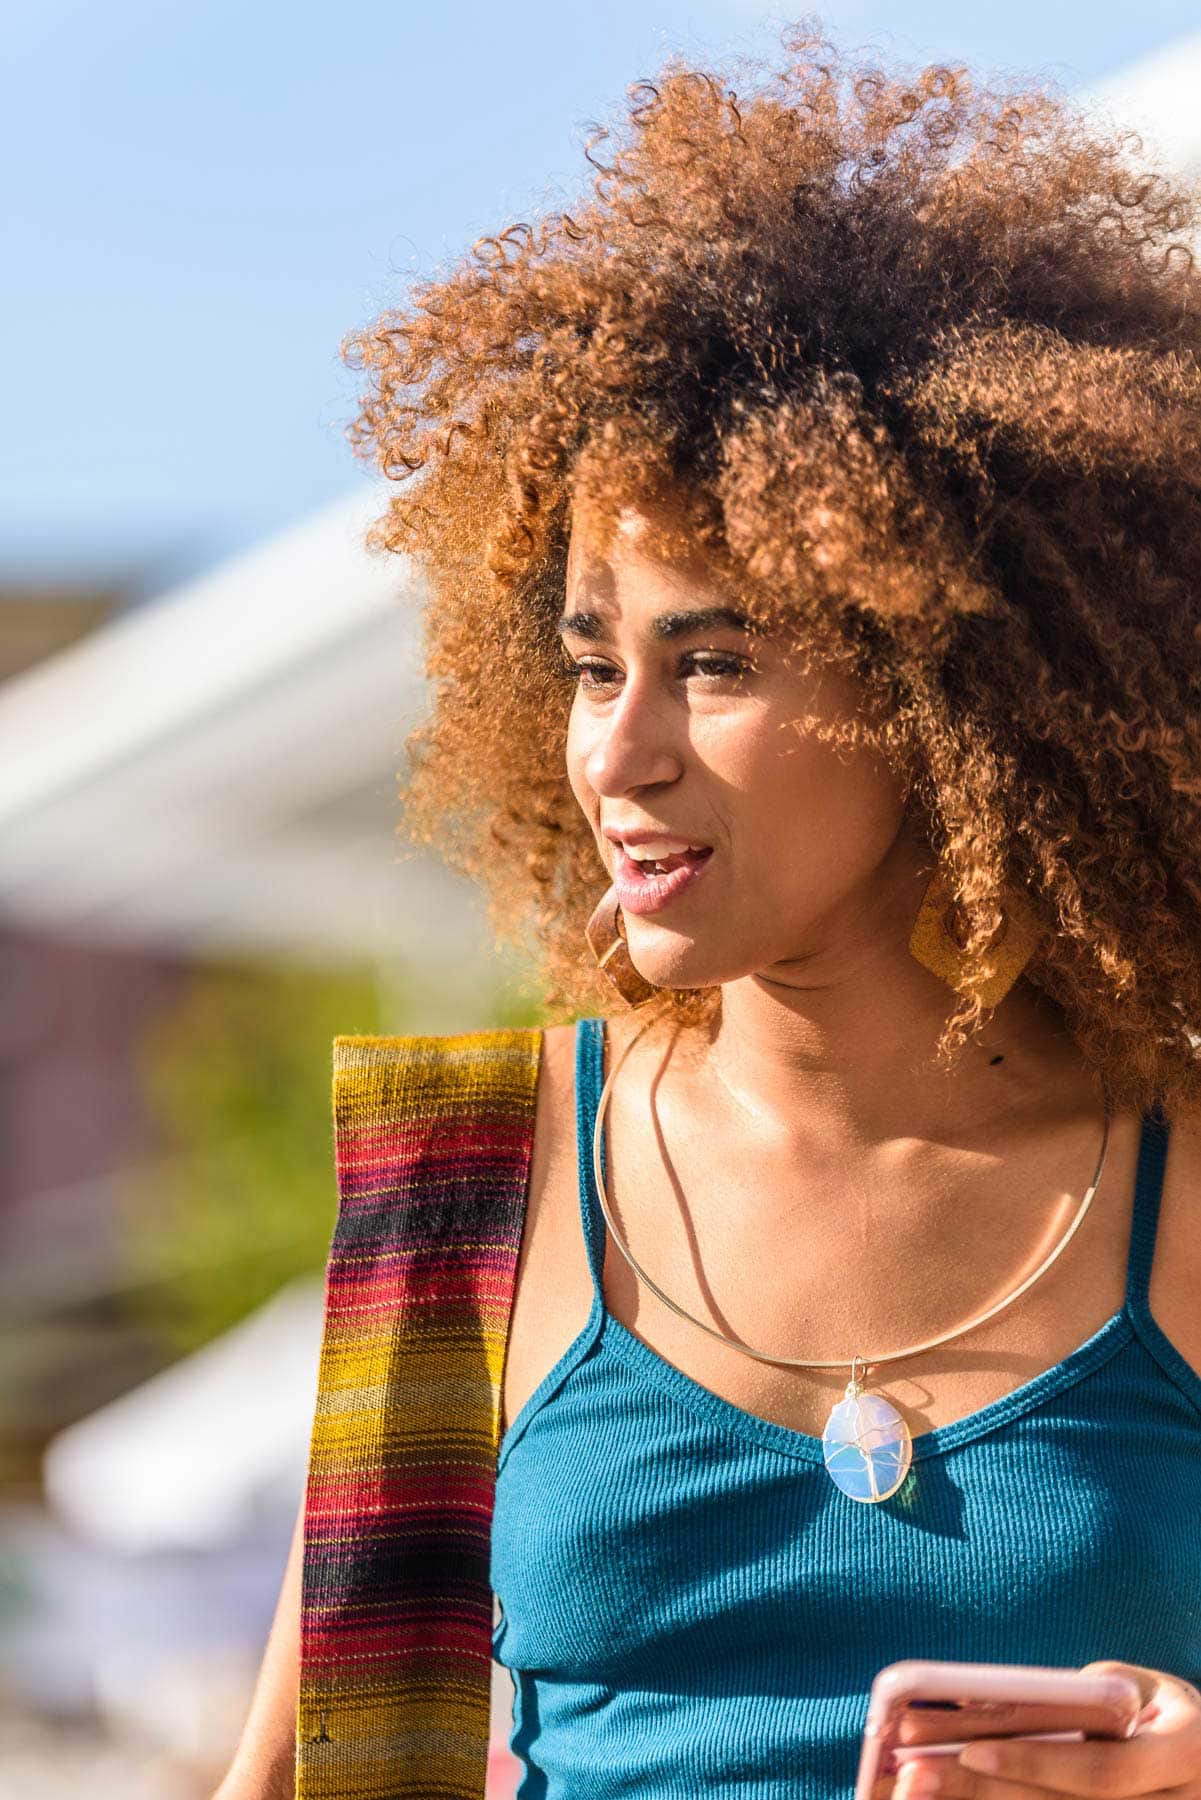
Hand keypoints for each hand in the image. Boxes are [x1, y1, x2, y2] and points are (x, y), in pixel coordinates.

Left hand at [894, 1662, 1200, 1799]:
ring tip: (916, 1794)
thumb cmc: (1163, 1714)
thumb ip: (1079, 1699)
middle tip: (914, 1776)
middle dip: (983, 1795)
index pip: (1101, 1773)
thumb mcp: (1142, 1692)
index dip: (1035, 1765)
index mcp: (1182, 1755)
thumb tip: (980, 1699)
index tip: (970, 1750)